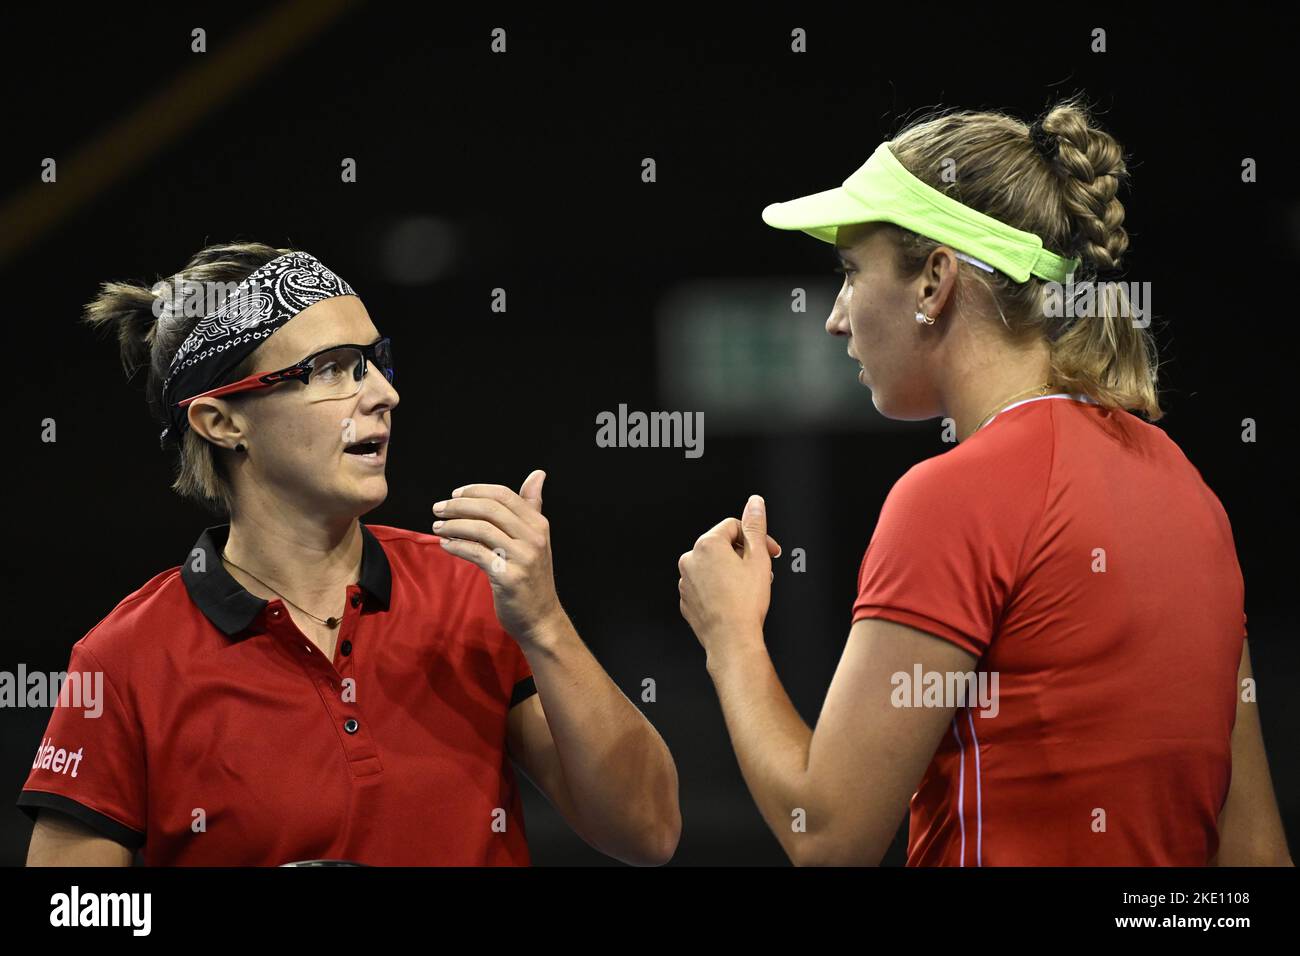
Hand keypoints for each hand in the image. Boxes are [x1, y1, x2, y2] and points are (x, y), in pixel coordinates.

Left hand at [433, 469, 563, 643]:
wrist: (541, 619)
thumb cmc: (532, 577)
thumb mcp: (536, 539)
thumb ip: (532, 507)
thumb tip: (537, 474)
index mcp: (539, 525)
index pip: (504, 496)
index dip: (476, 491)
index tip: (455, 494)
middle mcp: (534, 538)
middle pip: (490, 509)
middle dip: (459, 505)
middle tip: (438, 508)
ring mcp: (523, 558)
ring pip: (481, 529)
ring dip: (454, 525)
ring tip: (437, 526)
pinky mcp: (509, 577)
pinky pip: (476, 553)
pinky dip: (457, 546)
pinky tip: (445, 544)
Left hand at [678, 495, 779, 662]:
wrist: (731, 640)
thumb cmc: (744, 603)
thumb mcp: (758, 558)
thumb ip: (755, 526)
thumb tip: (755, 503)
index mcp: (707, 545)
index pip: (734, 526)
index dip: (756, 538)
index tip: (770, 551)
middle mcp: (691, 560)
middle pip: (723, 546)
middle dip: (745, 556)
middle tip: (763, 571)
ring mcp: (686, 581)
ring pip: (714, 567)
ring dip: (733, 572)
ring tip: (750, 588)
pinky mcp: (687, 600)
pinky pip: (706, 586)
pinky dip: (720, 588)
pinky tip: (735, 600)